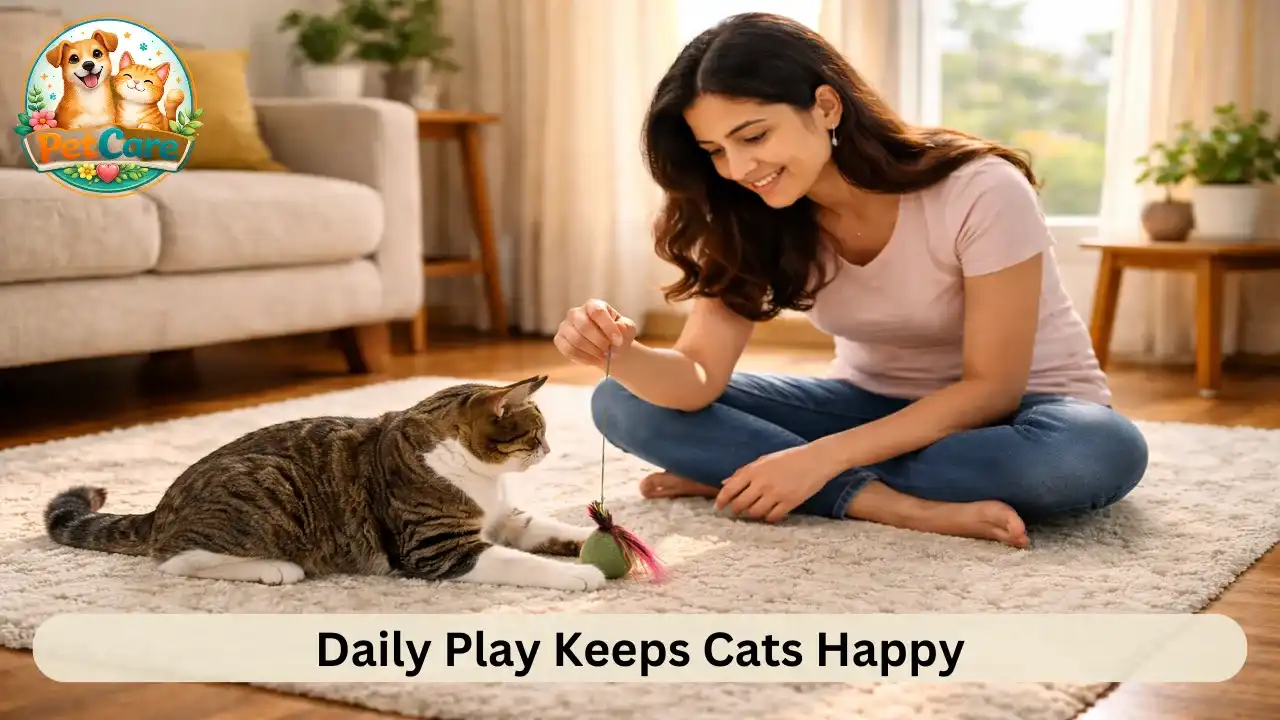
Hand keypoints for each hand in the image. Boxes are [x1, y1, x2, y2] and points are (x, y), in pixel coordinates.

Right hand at [554, 299, 637, 366]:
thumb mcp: (627, 329)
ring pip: (576, 340)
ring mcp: (565, 326)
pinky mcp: (559, 340)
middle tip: (610, 352)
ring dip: (593, 352)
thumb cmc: (617, 334)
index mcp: (593, 305)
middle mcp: (576, 313)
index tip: (618, 342)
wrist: (608, 347)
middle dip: (600, 342)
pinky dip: (584, 358)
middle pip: (584, 326)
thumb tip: (619, 329)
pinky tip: (595, 361)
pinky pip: (569, 350)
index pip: (597, 312)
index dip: (608, 327)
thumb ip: (625, 327)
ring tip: (604, 357)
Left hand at [714, 445, 838, 522]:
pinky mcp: (789, 503)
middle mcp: (763, 483)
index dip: (721, 501)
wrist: (816, 459)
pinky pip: (772, 517)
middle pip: (740, 504)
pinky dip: (768, 517)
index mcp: (754, 470)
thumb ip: (743, 472)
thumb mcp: (764, 460)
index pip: (730, 489)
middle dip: (736, 510)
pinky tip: (769, 513)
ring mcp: (776, 494)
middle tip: (737, 511)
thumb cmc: (789, 457)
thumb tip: (724, 483)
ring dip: (752, 514)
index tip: (717, 507)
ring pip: (755, 513)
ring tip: (755, 510)